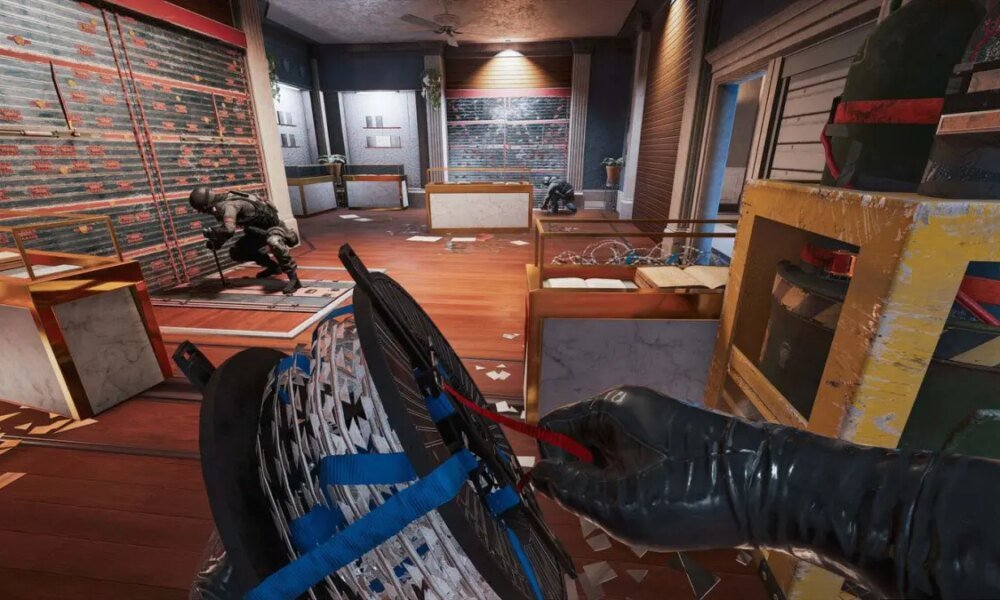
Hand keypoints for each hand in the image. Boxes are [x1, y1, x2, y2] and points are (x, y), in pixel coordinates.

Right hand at [532, 386, 763, 550]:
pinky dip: (633, 490)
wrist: (776, 489)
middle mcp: (631, 408)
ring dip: (609, 490)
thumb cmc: (698, 494)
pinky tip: (657, 509)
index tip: (557, 499)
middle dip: (582, 482)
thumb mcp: (622, 504)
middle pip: (579, 443)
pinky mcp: (674, 443)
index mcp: (612, 409)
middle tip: (607, 513)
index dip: (546, 463)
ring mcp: (655, 424)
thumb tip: (538, 476)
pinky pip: (634, 465)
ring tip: (638, 513)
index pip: (552, 427)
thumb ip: (571, 490)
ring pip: (607, 459)